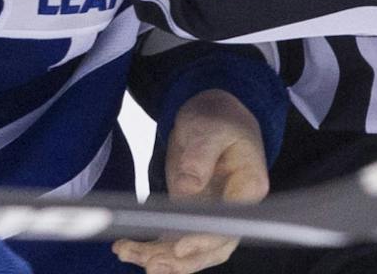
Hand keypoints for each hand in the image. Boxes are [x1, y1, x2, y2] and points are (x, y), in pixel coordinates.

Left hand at [115, 90, 269, 273]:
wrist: (211, 116)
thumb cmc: (217, 119)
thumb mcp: (209, 129)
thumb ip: (200, 156)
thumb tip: (188, 188)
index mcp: (248, 186)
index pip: (230, 223)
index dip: (205, 239)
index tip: (180, 246)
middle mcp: (234, 208)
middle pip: (213, 247)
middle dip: (181, 260)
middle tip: (150, 263)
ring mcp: (213, 215)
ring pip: (192, 250)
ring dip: (161, 258)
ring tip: (129, 253)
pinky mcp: (192, 216)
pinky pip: (175, 240)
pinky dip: (152, 249)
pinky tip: (128, 248)